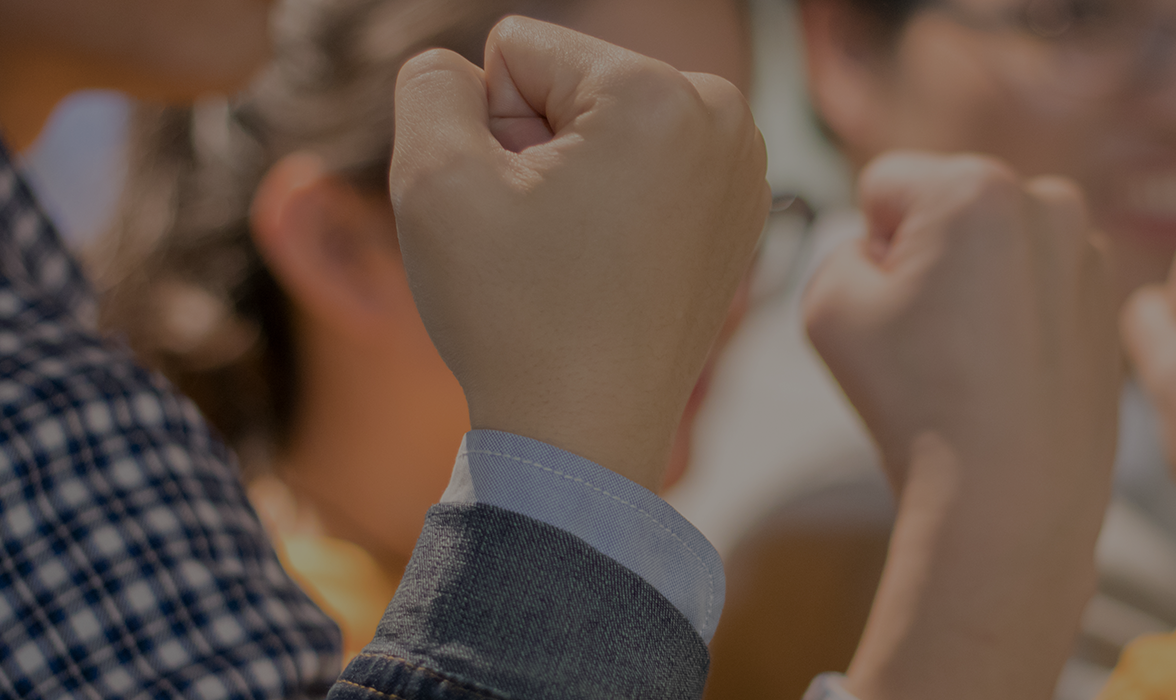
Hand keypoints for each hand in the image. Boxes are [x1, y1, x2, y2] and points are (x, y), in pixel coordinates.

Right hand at [389, 17, 768, 490]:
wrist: (585, 438)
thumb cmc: (514, 315)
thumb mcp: (434, 176)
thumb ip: (432, 83)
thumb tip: (463, 68)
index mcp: (660, 92)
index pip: (519, 49)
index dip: (488, 127)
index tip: (517, 209)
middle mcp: (723, 116)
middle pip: (572, 81)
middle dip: (536, 146)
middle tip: (545, 240)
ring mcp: (743, 168)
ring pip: (606, 126)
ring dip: (571, 176)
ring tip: (576, 256)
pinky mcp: (741, 213)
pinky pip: (645, 170)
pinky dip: (615, 206)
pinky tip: (610, 269)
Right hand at [804, 152, 1121, 699]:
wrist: (1009, 502)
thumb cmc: (916, 402)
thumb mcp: (827, 306)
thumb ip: (840, 248)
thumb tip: (887, 252)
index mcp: (977, 187)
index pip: (885, 186)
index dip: (868, 248)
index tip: (890, 312)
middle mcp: (1049, 202)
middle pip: (949, 209)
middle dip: (928, 257)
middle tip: (929, 340)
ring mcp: (1089, 255)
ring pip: (996, 248)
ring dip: (975, 285)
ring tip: (968, 364)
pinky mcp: (1108, 305)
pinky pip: (1037, 288)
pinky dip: (1016, 318)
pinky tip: (1005, 378)